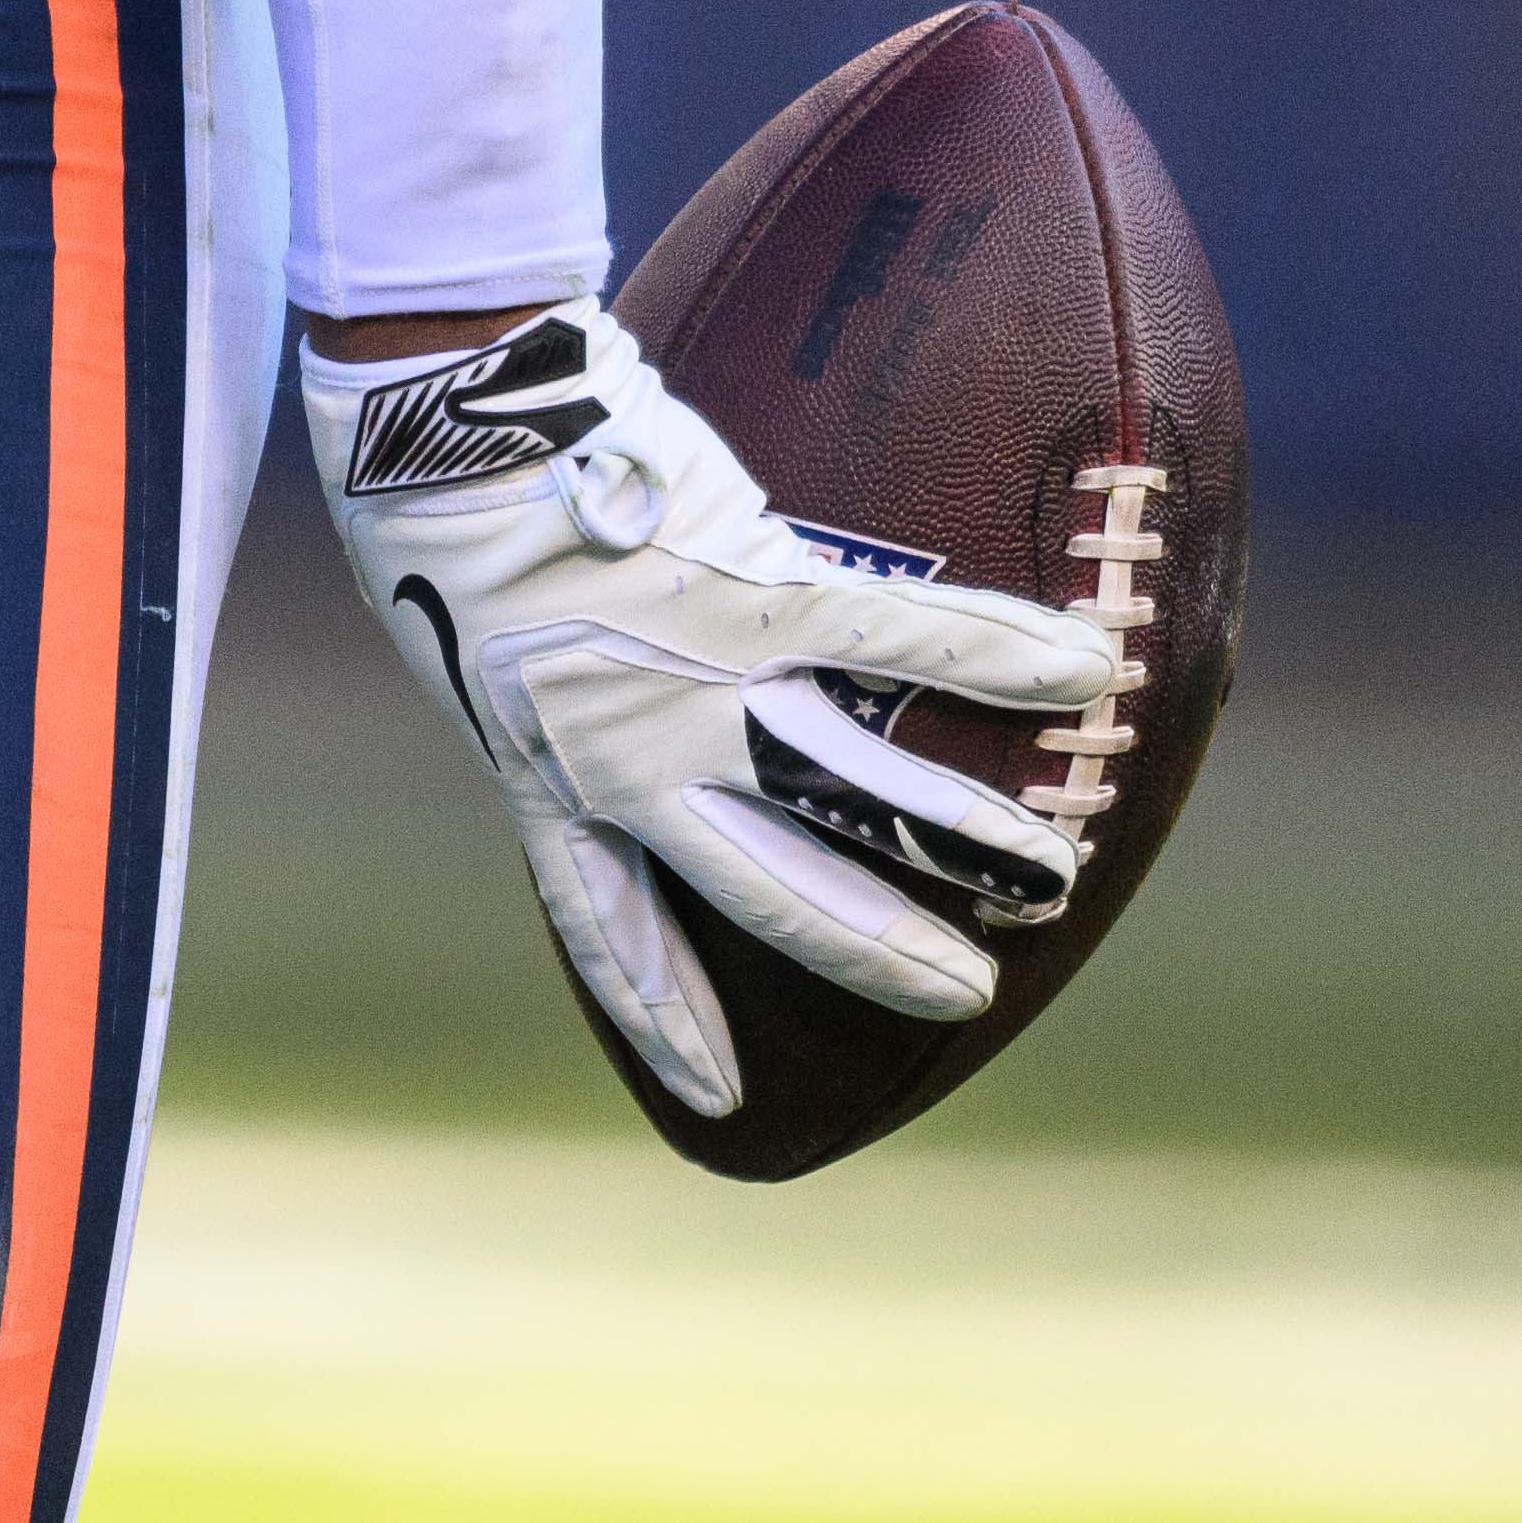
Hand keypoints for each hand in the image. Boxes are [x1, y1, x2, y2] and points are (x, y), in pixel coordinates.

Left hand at [306, 298, 1123, 1115]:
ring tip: (1054, 879)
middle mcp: (632, 762)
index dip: (663, 1011)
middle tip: (963, 996)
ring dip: (966, 842)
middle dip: (879, 955)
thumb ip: (541, 681)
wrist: (438, 427)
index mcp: (546, 778)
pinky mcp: (756, 593)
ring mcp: (701, 688)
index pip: (606, 925)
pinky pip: (898, 634)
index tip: (714, 1095)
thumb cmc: (437, 503)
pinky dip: (994, 652)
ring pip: (859, 794)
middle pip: (777, 893)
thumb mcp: (471, 636)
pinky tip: (1084, 668)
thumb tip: (583, 666)